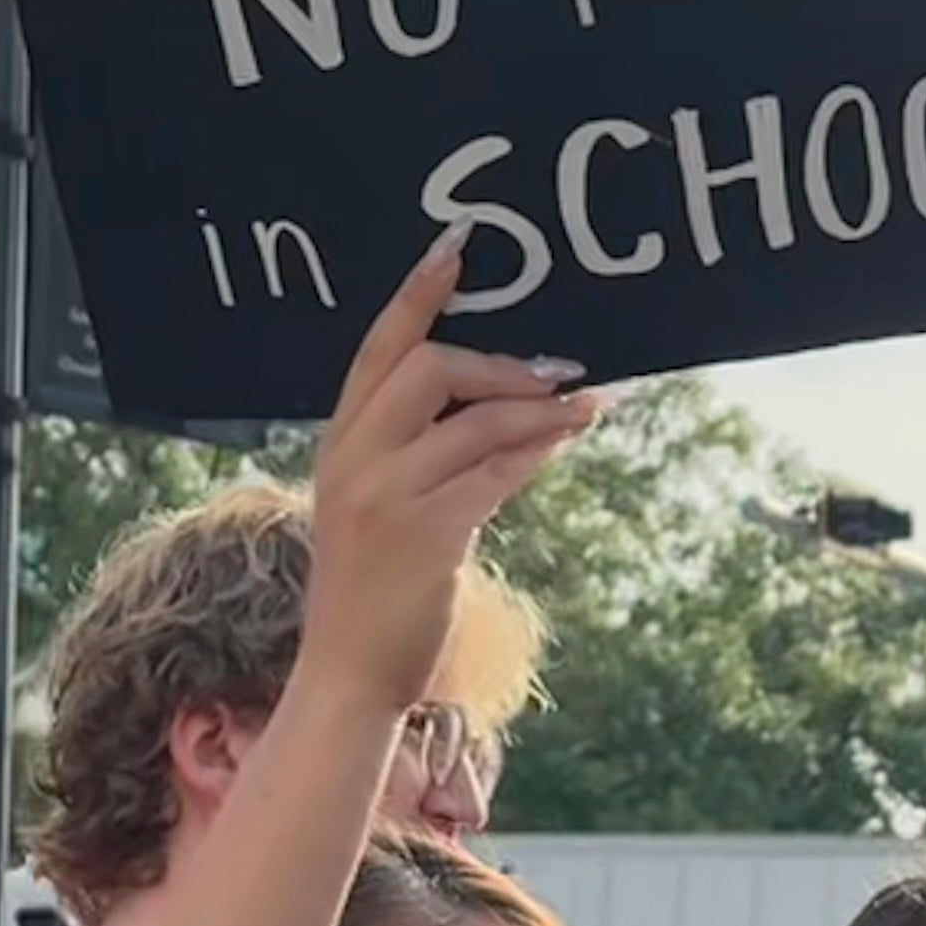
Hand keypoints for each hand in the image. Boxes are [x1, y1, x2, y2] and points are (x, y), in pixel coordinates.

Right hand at [302, 227, 599, 710]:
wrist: (347, 676)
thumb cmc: (372, 595)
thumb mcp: (374, 509)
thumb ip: (415, 455)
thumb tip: (503, 405)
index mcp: (338, 445)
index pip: (375, 350)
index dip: (416, 296)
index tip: (457, 248)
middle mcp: (354, 460)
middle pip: (432, 366)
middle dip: (504, 362)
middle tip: (557, 370)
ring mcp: (386, 495)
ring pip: (479, 418)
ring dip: (544, 407)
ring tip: (587, 405)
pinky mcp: (425, 533)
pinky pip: (498, 469)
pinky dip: (542, 447)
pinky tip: (572, 436)